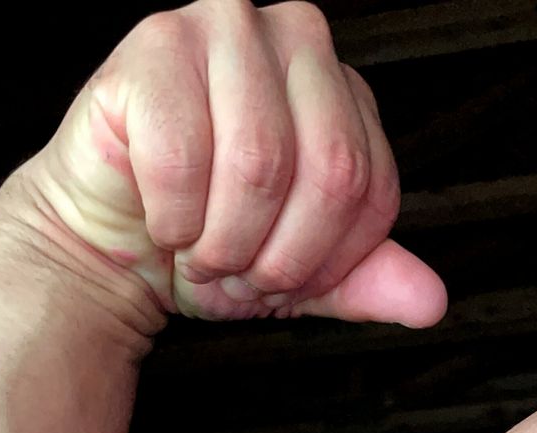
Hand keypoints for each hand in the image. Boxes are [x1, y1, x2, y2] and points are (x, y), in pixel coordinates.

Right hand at [2, 0, 447, 326]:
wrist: (107, 244)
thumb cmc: (202, 240)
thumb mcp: (299, 274)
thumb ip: (365, 281)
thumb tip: (429, 301)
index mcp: (339, 86)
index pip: (372, 187)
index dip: (324, 259)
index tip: (281, 278)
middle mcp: (293, 39)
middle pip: (330, 172)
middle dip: (277, 255)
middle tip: (236, 270)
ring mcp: (222, 28)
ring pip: (259, 165)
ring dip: (222, 242)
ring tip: (198, 251)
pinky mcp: (153, 45)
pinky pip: (182, 157)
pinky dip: (171, 218)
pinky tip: (162, 220)